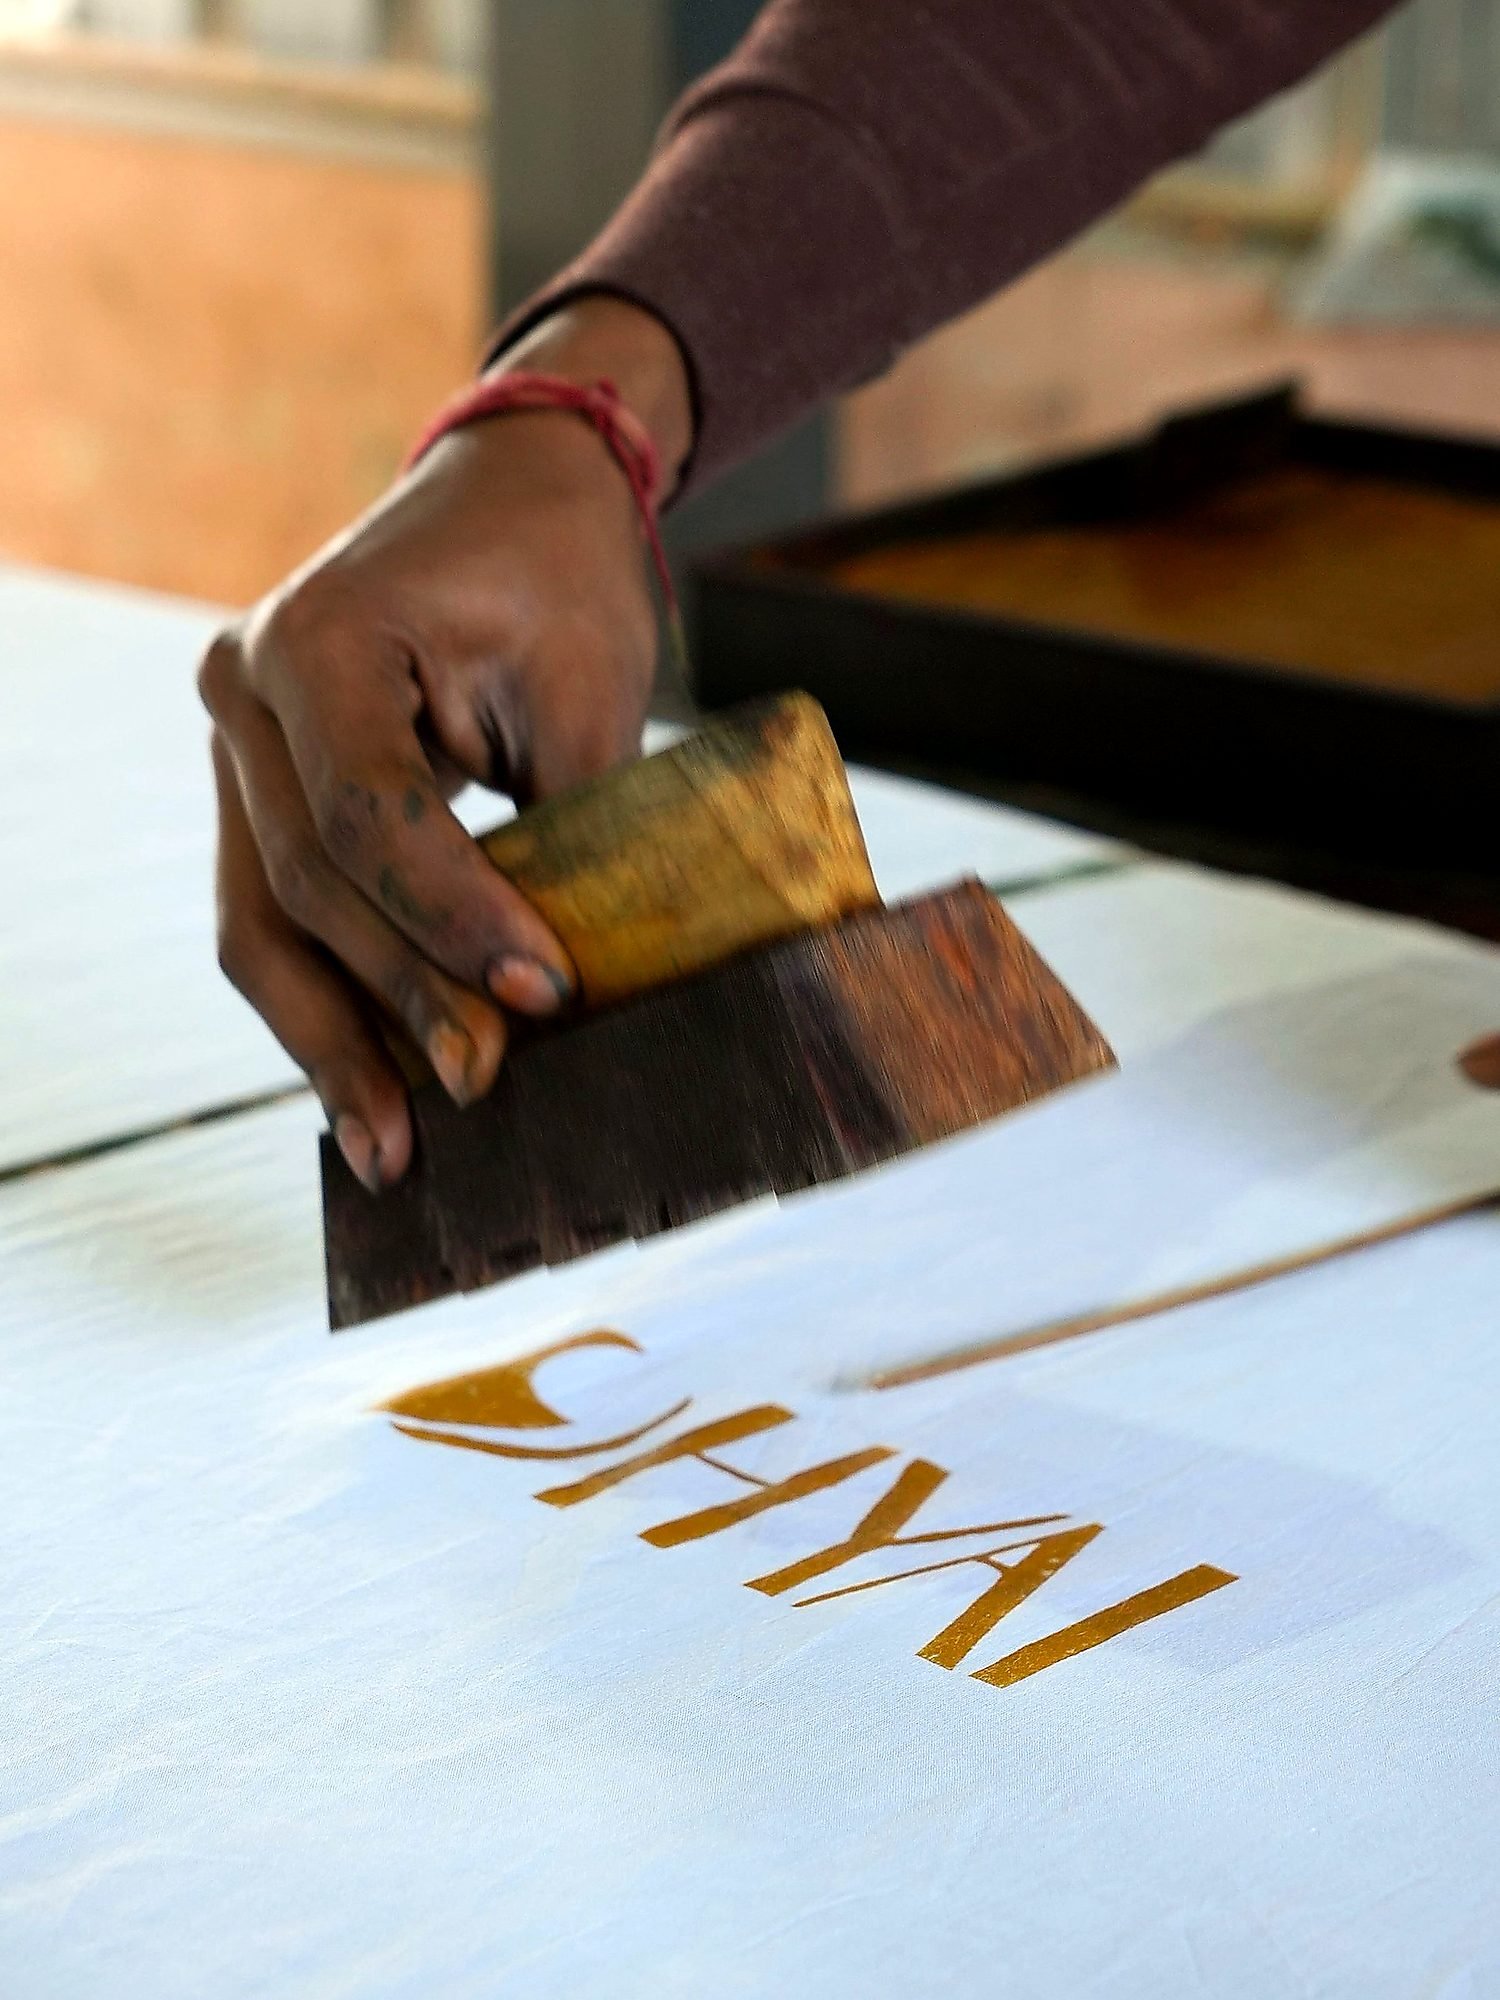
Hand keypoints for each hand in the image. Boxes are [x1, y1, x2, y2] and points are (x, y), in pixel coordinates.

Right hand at [199, 298, 693, 1190]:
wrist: (519, 497)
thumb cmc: (563, 580)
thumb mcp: (585, 692)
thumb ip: (570, 838)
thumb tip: (570, 1002)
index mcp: (316, 643)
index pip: (368, 820)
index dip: (452, 924)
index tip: (548, 996)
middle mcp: (246, 693)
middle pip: (310, 885)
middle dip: (403, 1000)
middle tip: (484, 1090)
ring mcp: (239, 746)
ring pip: (265, 924)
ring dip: (333, 1041)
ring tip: (393, 1152)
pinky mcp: (262, 790)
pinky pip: (276, 914)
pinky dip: (325, 1002)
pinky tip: (365, 1091)